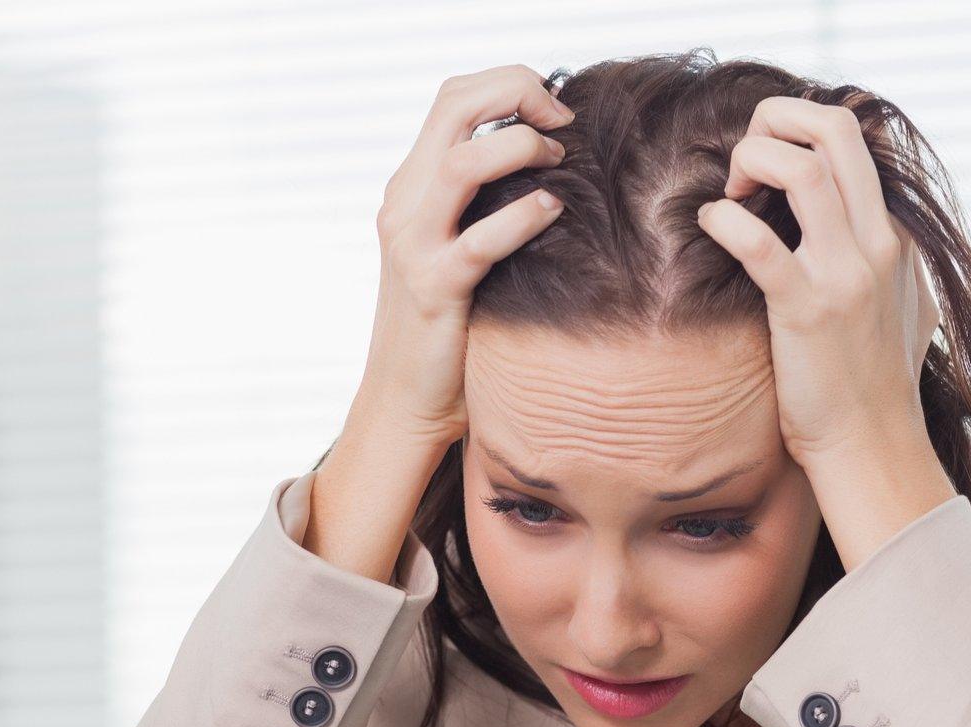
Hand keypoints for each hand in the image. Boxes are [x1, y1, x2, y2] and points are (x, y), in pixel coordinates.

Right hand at [354, 64, 573, 448]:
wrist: (406, 399)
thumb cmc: (451, 322)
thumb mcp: (460, 244)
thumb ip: (487, 201)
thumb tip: (553, 161)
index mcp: (412, 185)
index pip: (454, 97)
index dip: (509, 83)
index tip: (556, 108)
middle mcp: (406, 204)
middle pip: (454, 107)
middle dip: (518, 92)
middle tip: (565, 121)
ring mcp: (414, 245)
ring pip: (462, 163)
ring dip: (521, 148)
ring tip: (559, 164)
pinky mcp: (436, 289)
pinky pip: (482, 240)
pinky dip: (525, 216)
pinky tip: (555, 212)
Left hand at [693, 97, 941, 470]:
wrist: (873, 448)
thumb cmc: (875, 386)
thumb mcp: (906, 310)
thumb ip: (897, 266)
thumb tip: (893, 238)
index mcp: (895, 237)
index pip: (855, 139)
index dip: (799, 131)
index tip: (765, 168)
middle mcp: (877, 244)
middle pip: (836, 128)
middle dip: (776, 118)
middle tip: (743, 161)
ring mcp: (846, 274)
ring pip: (803, 168)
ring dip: (751, 161)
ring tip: (730, 194)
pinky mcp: (807, 310)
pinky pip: (758, 241)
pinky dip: (722, 220)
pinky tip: (710, 226)